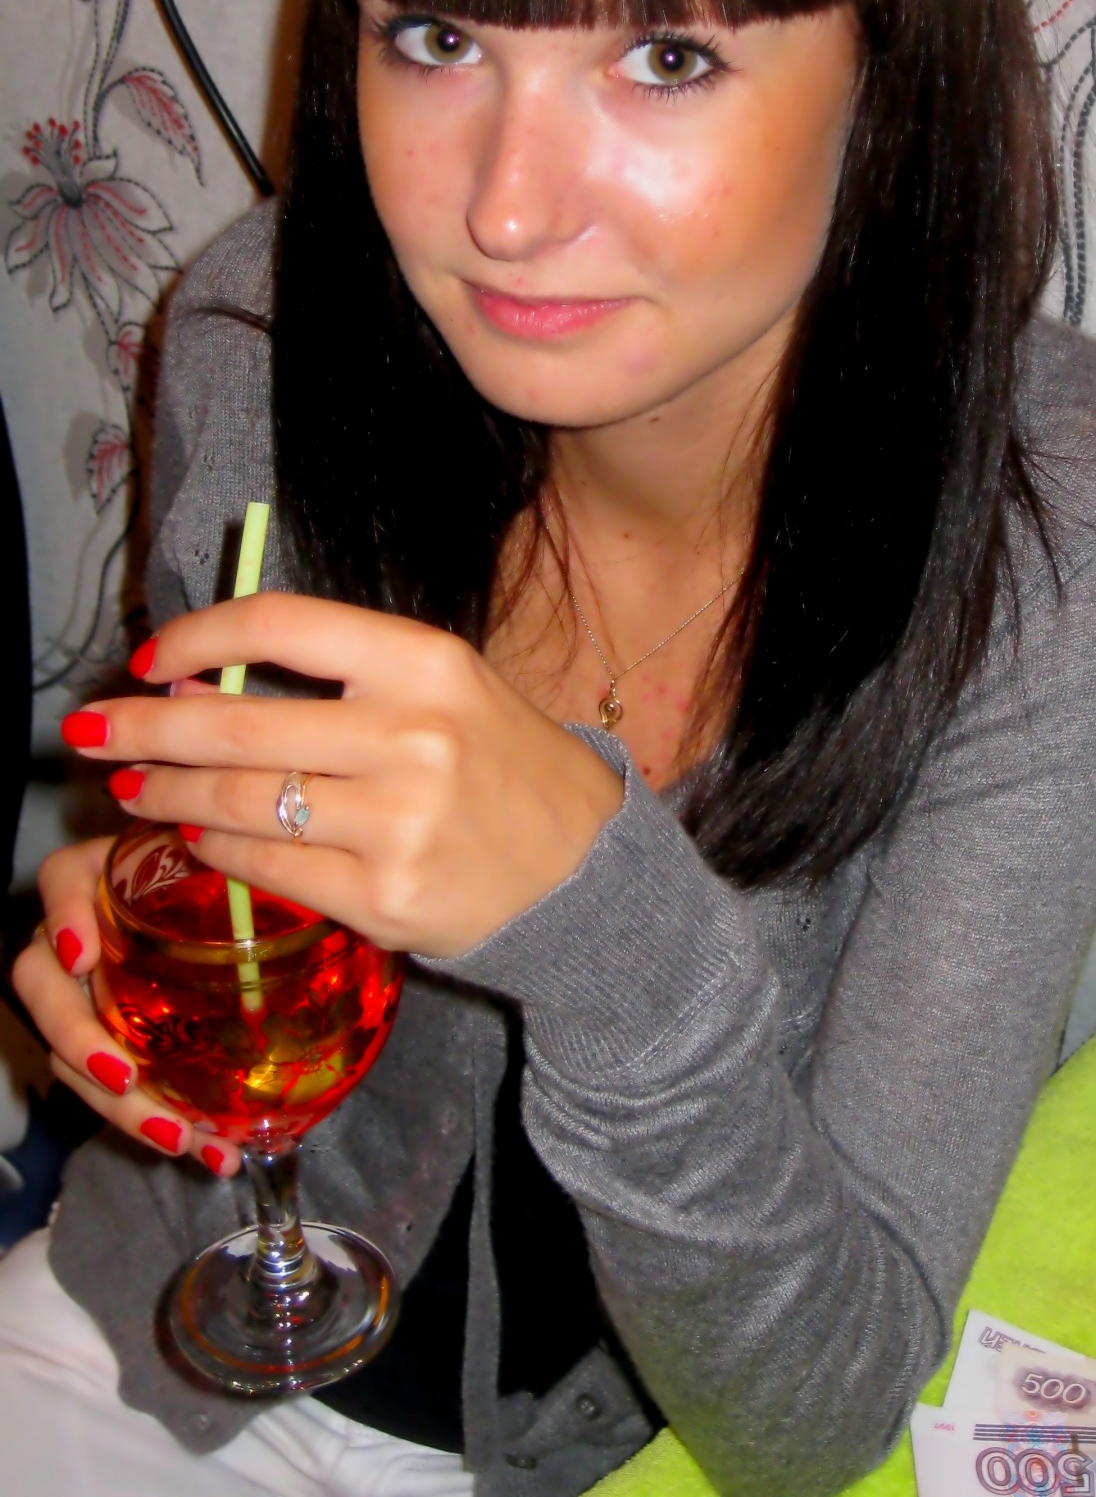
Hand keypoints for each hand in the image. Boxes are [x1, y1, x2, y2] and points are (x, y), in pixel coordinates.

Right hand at [11, 836, 240, 1177]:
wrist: (255, 921)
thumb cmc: (248, 880)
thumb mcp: (247, 872)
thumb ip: (258, 874)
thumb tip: (315, 895)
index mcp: (111, 878)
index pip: (61, 877)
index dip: (61, 913)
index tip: (82, 957)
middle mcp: (85, 933)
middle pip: (41, 982)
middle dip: (77, 1038)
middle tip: (123, 1078)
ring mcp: (92, 991)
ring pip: (72, 1053)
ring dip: (122, 1106)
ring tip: (181, 1138)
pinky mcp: (115, 1042)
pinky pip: (113, 1088)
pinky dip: (158, 1123)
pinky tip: (211, 1152)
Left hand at [62, 595, 624, 958]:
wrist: (581, 868)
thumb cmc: (498, 762)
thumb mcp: (440, 688)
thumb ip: (336, 677)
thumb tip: (196, 679)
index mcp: (424, 661)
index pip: (282, 625)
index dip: (196, 636)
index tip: (149, 658)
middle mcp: (411, 735)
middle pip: (237, 725)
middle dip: (143, 726)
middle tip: (88, 730)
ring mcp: (397, 822)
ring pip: (238, 803)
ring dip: (165, 793)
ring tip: (131, 786)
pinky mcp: (385, 897)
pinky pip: (268, 868)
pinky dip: (215, 850)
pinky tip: (194, 837)